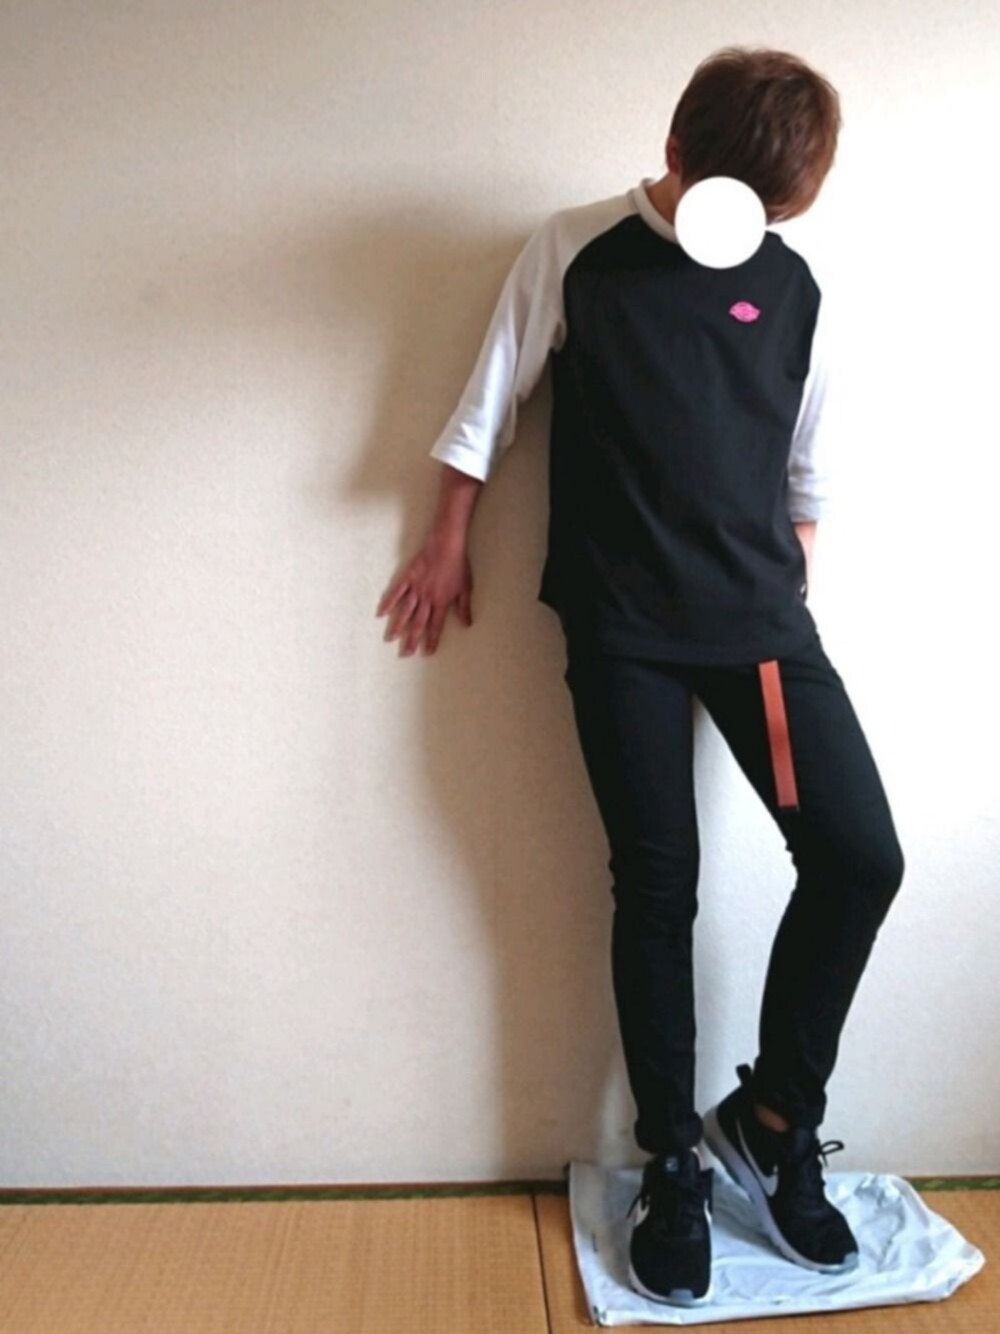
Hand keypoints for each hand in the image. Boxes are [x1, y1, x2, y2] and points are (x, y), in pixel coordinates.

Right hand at [376, 530, 472, 655]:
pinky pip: (396, 592)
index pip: (436, 626)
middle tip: (406, 653)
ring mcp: (416, 588)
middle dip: (413, 639)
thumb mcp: (465, 588)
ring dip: (398, 626)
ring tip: (391, 638)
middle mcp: (427, 598)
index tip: (427, 653)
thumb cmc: (458, 565)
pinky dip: (389, 602)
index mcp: (441, 602)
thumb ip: (464, 607)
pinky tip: (381, 613)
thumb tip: (467, 624)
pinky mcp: (408, 577)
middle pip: (418, 623)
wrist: (447, 544)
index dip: (431, 640)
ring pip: (405, 611)